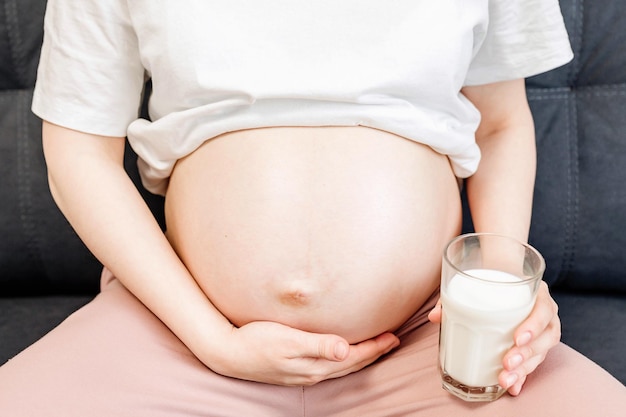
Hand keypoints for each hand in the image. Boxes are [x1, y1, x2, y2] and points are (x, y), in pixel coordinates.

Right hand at [208, 320, 399, 385]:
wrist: (229, 354)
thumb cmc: (257, 341)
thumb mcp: (287, 340)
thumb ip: (317, 344)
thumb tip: (344, 350)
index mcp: (314, 365)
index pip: (353, 356)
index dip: (374, 347)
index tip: (392, 336)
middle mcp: (312, 373)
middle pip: (351, 364)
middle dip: (373, 353)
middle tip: (392, 341)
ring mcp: (303, 374)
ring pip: (340, 367)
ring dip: (360, 357)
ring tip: (374, 348)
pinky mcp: (295, 370)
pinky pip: (328, 367)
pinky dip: (343, 360)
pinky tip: (341, 354)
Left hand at [428, 281, 560, 395]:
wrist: (501, 281)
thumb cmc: (489, 284)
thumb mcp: (474, 284)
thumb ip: (454, 297)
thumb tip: (434, 317)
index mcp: (535, 293)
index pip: (543, 309)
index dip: (533, 325)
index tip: (517, 338)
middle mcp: (544, 312)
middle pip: (546, 336)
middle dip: (526, 353)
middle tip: (507, 363)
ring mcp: (542, 330)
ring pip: (541, 352)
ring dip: (524, 368)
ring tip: (505, 379)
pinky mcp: (536, 345)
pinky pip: (534, 362)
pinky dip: (523, 376)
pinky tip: (513, 387)